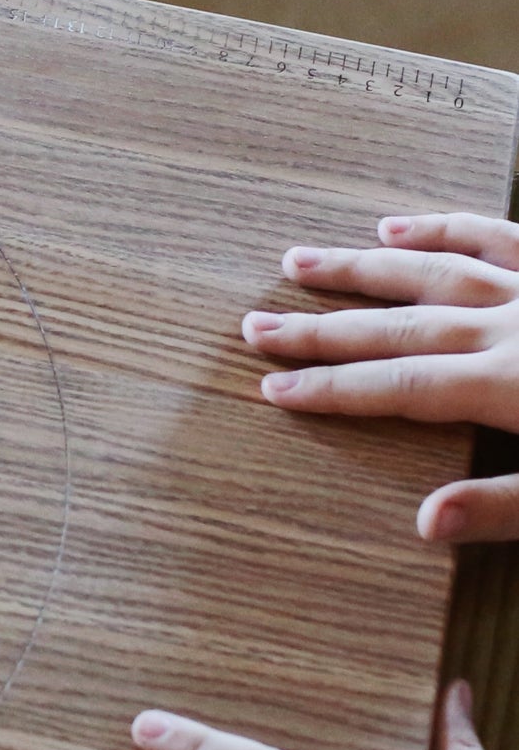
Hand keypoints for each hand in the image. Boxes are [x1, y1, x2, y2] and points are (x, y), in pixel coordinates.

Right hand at [242, 212, 518, 540]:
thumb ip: (508, 504)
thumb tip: (426, 524)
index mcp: (511, 386)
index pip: (400, 387)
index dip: (332, 390)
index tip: (272, 390)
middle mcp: (510, 327)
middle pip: (396, 327)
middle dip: (320, 329)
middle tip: (256, 324)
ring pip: (431, 270)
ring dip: (360, 269)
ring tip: (299, 261)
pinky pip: (495, 235)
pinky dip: (443, 228)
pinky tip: (395, 226)